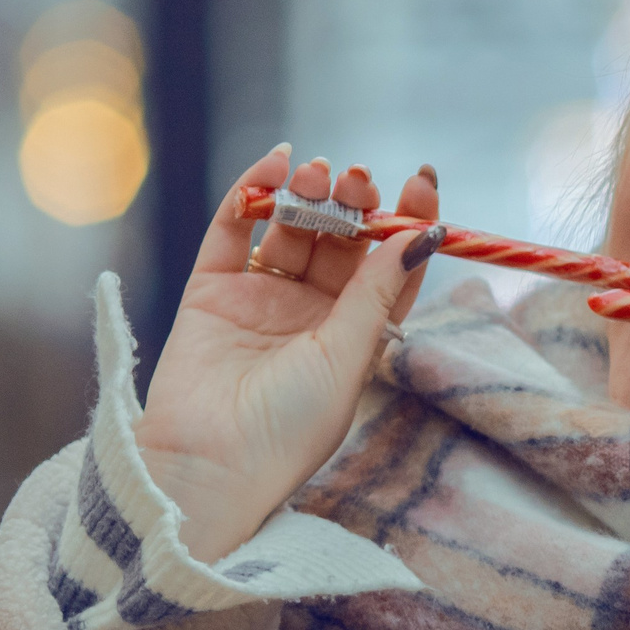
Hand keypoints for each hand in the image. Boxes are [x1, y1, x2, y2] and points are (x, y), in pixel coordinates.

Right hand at [133, 146, 441, 562]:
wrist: (207, 464)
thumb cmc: (288, 429)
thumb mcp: (347, 358)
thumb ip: (377, 292)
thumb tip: (422, 233)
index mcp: (354, 336)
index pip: (388, 266)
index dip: (405, 223)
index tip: (420, 181)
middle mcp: (310, 315)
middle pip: (339, 241)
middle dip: (352, 204)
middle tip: (356, 179)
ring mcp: (259, 300)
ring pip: (290, 230)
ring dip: (307, 196)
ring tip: (317, 174)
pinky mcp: (210, 290)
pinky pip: (233, 230)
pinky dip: (252, 193)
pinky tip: (275, 165)